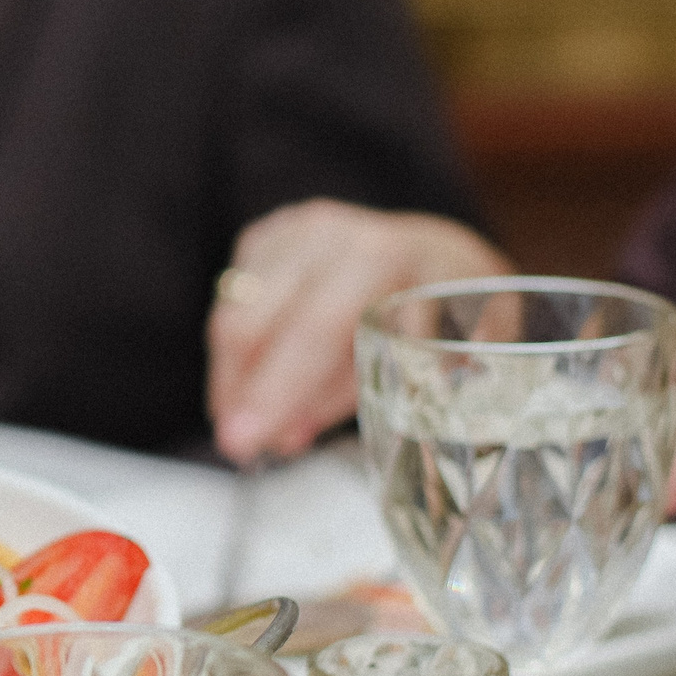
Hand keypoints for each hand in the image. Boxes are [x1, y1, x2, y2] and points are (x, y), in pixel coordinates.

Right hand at [209, 200, 510, 464]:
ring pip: (230, 318)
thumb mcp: (430, 356)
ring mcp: (292, 230)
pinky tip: (267, 376)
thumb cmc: (445, 315)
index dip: (273, 390)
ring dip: (235, 379)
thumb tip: (287, 435)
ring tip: (257, 420)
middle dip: (238, 393)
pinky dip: (240, 353)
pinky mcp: (264, 237)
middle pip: (251, 323)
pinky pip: (231, 307)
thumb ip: (355, 394)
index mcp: (383, 258)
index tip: (243, 440)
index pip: (312, 330)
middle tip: (238, 445)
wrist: (437, 254)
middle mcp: (331, 234)